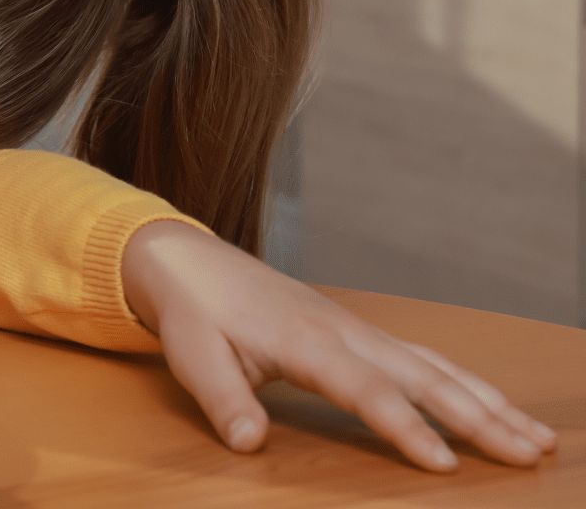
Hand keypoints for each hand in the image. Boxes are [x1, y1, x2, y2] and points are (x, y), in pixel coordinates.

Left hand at [122, 220, 557, 471]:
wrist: (192, 264)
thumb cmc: (195, 314)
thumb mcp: (195, 359)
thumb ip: (224, 402)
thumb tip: (248, 444)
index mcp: (307, 341)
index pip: (367, 390)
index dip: (406, 428)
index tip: (444, 465)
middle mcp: (345, 332)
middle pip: (424, 378)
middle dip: (480, 419)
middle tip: (528, 455)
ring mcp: (359, 331)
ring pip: (436, 367)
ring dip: (488, 402)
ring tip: (536, 439)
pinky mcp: (361, 334)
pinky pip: (424, 360)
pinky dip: (466, 384)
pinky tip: (496, 407)